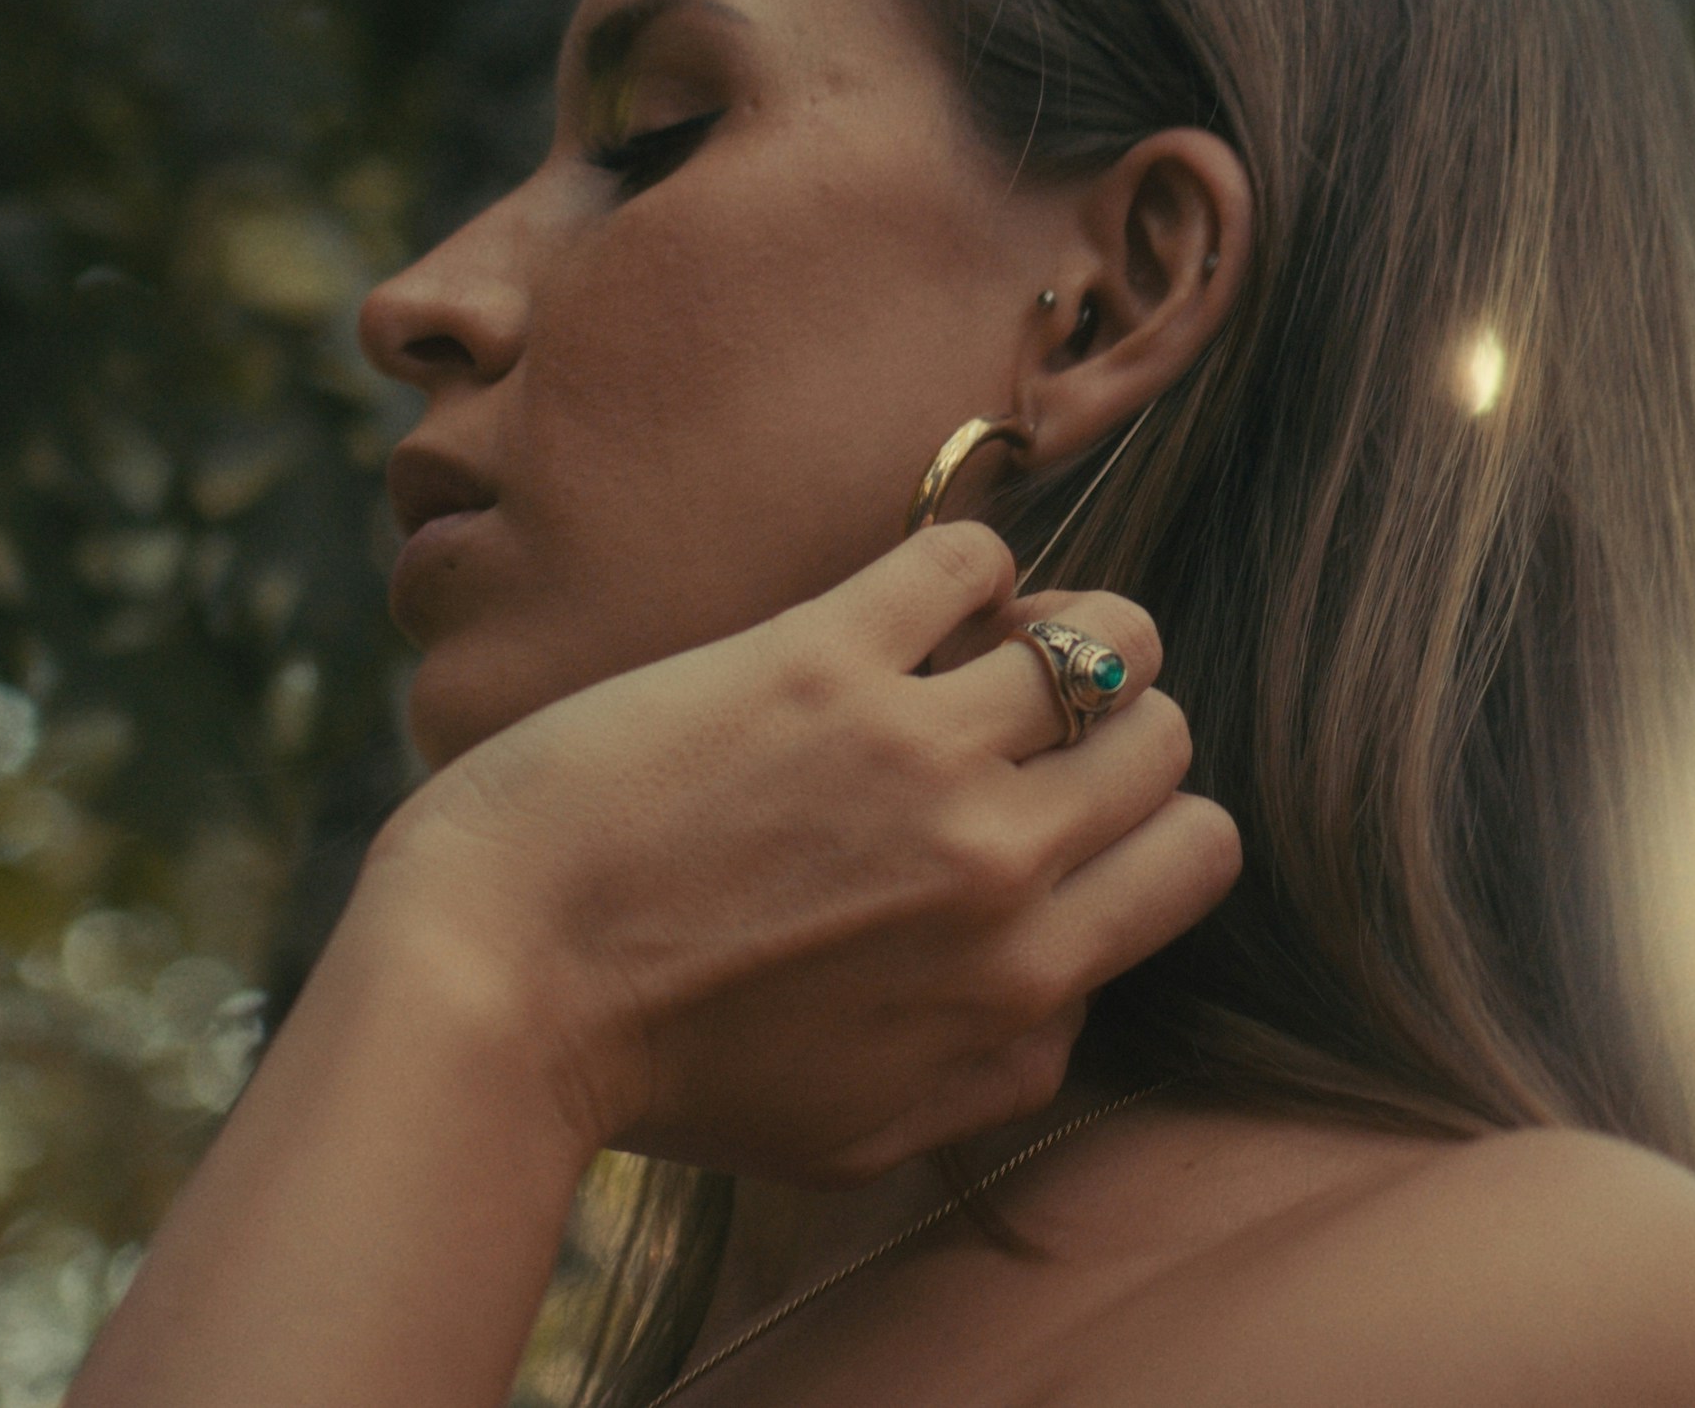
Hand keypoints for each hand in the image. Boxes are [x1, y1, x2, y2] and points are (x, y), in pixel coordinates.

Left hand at [346, 522, 1240, 1183]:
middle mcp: (997, 864)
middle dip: (1114, 721)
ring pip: (1107, 634)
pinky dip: (965, 563)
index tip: (1073, 809)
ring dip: (1064, 624)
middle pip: (1161, 736)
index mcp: (1021, 982)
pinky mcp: (820, 659)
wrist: (496, 989)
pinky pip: (970, 559)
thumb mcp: (861, 1135)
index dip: (1150, 820)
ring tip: (988, 641)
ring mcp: (915, 752)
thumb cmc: (663, 1074)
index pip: (1198, 852)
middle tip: (1023, 723)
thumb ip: (997, 1074)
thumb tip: (1066, 999)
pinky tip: (907, 600)